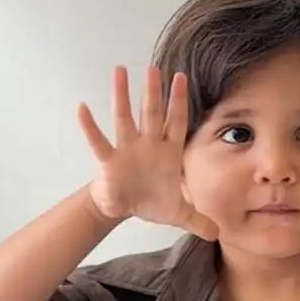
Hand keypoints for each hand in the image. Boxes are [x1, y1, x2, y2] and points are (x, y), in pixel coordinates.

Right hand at [78, 66, 218, 238]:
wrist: (124, 208)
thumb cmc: (151, 201)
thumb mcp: (178, 213)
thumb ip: (198, 219)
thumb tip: (217, 233)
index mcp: (167, 153)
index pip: (176, 123)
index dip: (179, 102)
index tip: (182, 77)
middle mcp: (147, 144)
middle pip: (151, 114)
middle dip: (153, 92)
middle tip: (154, 66)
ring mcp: (126, 150)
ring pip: (124, 118)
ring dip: (122, 96)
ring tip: (119, 70)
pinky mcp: (108, 161)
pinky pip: (98, 141)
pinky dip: (89, 126)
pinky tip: (82, 108)